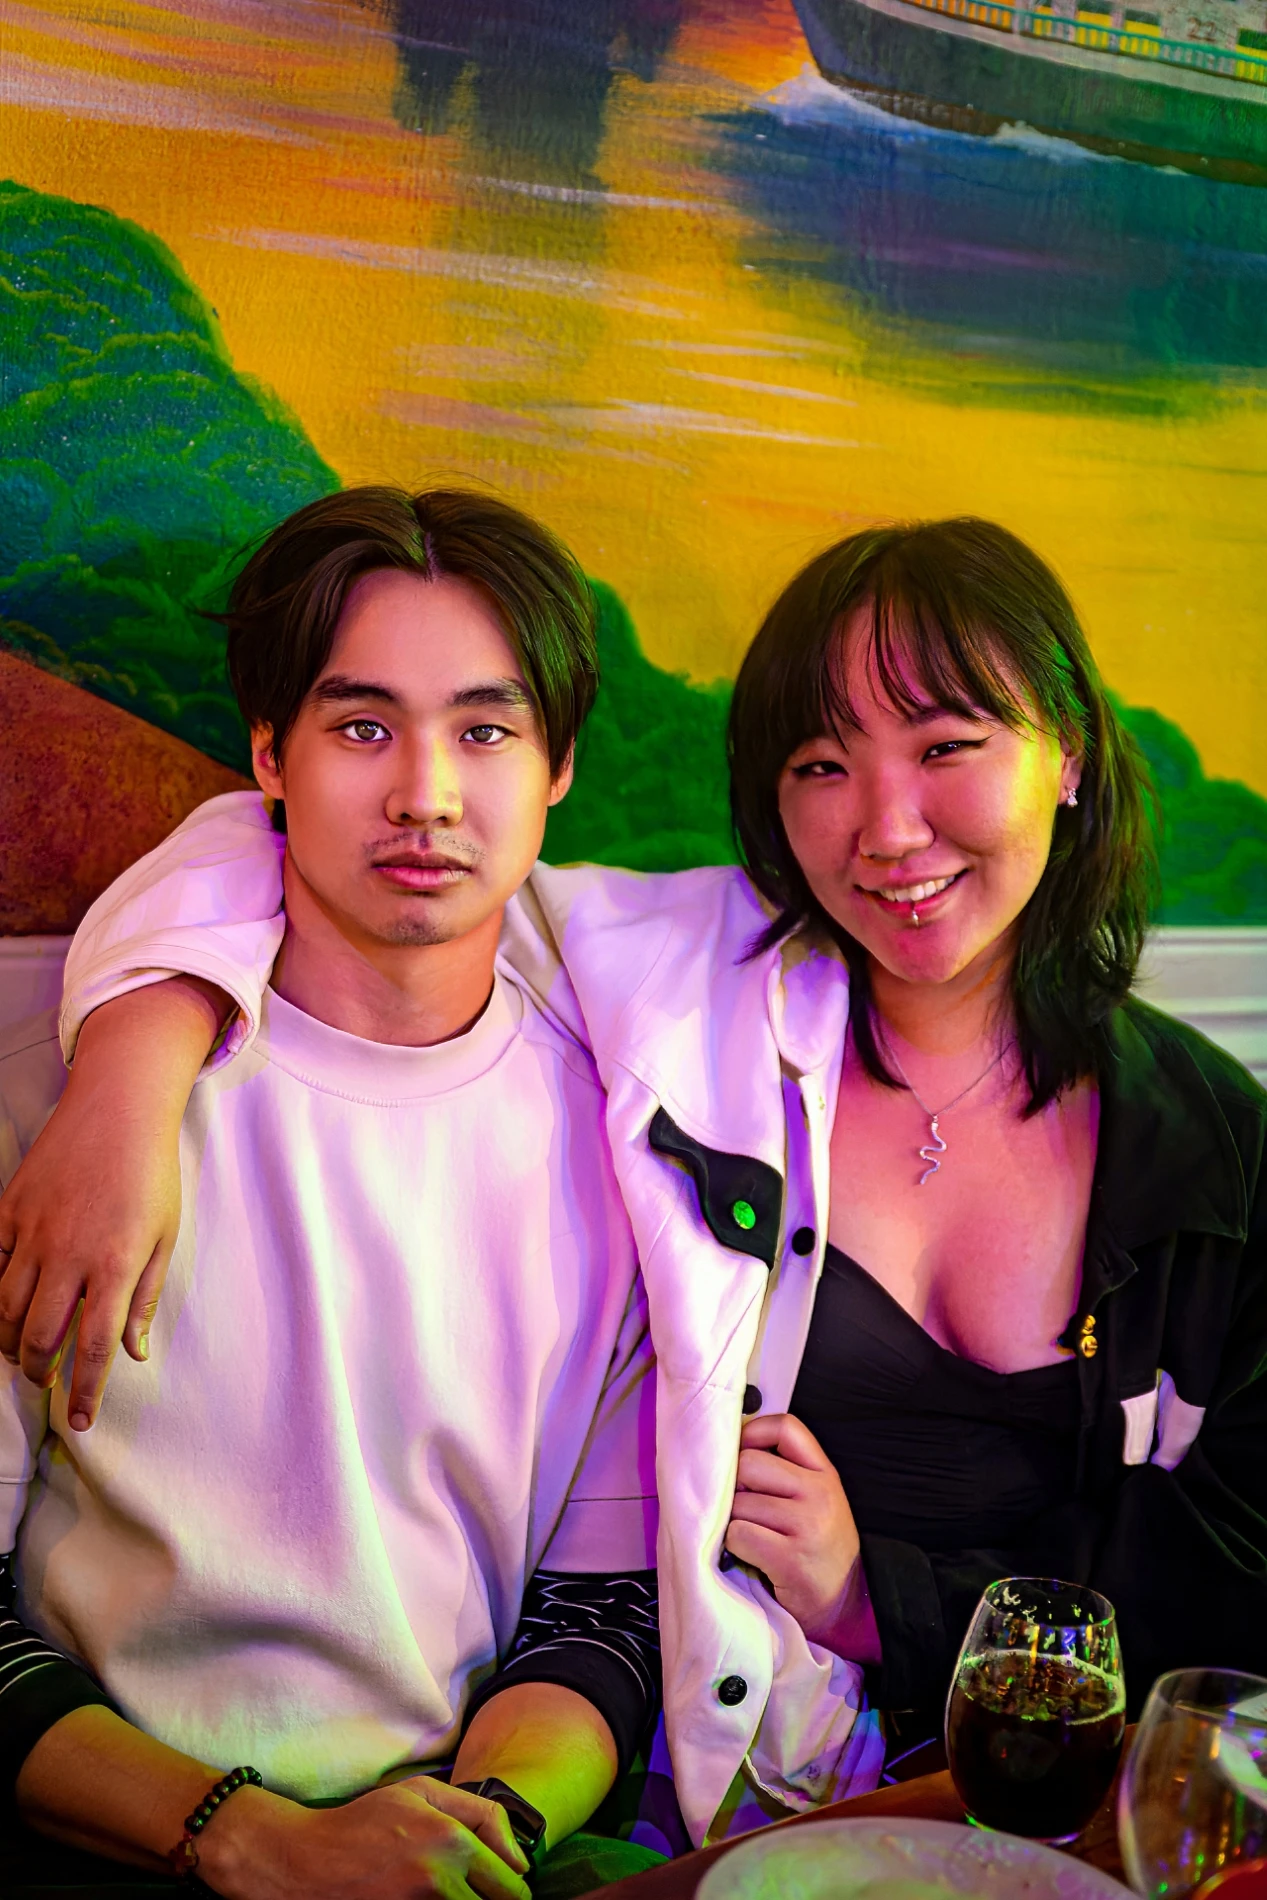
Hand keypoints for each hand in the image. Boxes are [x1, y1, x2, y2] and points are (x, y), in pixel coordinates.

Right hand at [0, 978, 228, 1428]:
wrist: (118, 1109)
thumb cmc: (150, 1174)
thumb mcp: (163, 1237)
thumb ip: (143, 1297)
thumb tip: (132, 1352)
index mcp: (114, 1266)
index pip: (92, 1350)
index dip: (83, 1393)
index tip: (77, 1421)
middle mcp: (68, 1256)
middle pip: (38, 1338)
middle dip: (37, 1372)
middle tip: (44, 1382)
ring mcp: (33, 1232)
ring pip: (5, 1309)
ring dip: (10, 1342)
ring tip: (23, 1354)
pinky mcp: (10, 1210)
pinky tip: (6, 1307)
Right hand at [199, 1776, 532, 1899]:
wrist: (304, 1862)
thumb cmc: (365, 1822)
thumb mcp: (422, 1794)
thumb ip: (480, 1814)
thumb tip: (520, 1859)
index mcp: (451, 1841)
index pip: (510, 1885)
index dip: (511, 1889)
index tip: (503, 1889)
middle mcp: (439, 1880)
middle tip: (473, 1891)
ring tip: (441, 1892)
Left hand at [725, 1412, 880, 1662]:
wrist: (844, 1606)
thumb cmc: (818, 1550)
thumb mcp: (817, 1501)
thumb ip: (787, 1471)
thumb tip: (733, 1447)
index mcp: (825, 1474)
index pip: (786, 1427)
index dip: (753, 1432)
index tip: (740, 1452)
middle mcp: (820, 1494)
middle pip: (749, 1463)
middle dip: (735, 1486)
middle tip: (744, 1509)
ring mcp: (807, 1526)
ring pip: (738, 1503)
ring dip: (733, 1521)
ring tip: (751, 1537)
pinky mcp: (789, 1559)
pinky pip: (738, 1534)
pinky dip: (734, 1546)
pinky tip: (750, 1557)